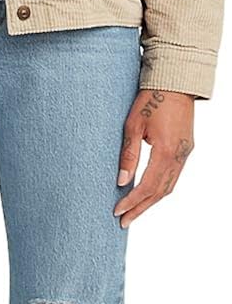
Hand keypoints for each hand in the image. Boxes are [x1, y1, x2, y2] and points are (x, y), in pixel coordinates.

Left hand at [114, 88, 194, 227]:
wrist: (175, 82)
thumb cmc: (151, 99)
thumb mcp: (133, 125)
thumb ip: (128, 155)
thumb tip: (121, 181)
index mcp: (166, 151)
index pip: (147, 186)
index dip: (132, 201)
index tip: (117, 211)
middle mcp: (179, 157)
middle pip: (160, 192)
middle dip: (141, 208)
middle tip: (124, 221)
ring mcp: (185, 154)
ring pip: (169, 186)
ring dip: (151, 201)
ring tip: (134, 212)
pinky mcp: (186, 149)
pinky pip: (174, 176)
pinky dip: (161, 188)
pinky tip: (149, 193)